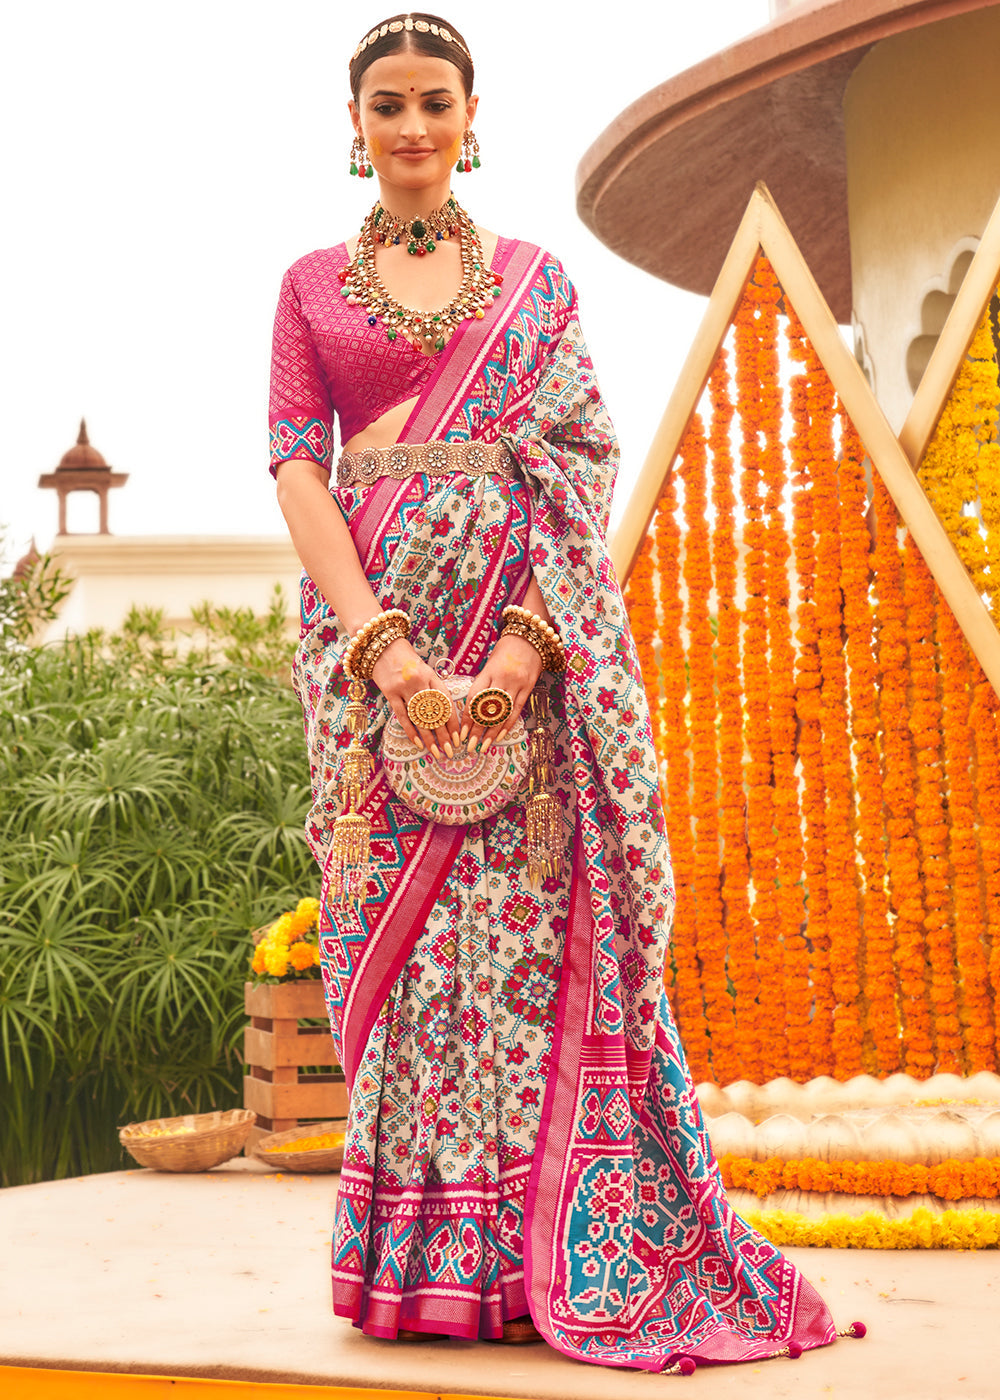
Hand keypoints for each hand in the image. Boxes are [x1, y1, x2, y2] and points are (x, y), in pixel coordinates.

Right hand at [370, 638, 458, 757]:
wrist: (382, 647)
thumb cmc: (407, 662)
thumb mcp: (425, 671)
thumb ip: (434, 689)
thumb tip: (445, 715)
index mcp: (432, 676)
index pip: (446, 702)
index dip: (453, 721)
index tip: (458, 737)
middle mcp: (420, 682)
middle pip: (434, 712)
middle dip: (444, 734)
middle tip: (450, 750)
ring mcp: (404, 687)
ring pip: (420, 717)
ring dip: (428, 737)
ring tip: (435, 751)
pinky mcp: (390, 693)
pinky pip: (402, 715)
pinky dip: (410, 730)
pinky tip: (417, 743)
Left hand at [461, 633, 542, 753]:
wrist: (529, 637)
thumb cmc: (505, 651)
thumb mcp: (489, 664)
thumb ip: (483, 684)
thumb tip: (473, 709)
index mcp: (488, 672)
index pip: (475, 699)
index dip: (468, 717)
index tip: (462, 733)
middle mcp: (502, 679)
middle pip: (487, 709)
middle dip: (478, 730)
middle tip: (470, 746)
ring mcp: (516, 684)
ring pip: (502, 713)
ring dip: (492, 732)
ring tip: (484, 746)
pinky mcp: (528, 687)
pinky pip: (517, 710)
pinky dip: (508, 724)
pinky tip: (500, 735)